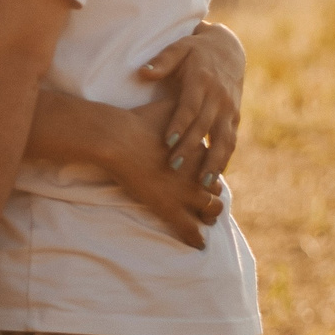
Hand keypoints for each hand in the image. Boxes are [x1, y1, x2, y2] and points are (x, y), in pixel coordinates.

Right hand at [107, 101, 226, 247]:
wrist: (118, 139)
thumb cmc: (138, 121)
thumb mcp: (166, 106)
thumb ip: (178, 104)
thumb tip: (181, 90)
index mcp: (199, 151)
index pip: (213, 165)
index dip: (208, 171)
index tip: (203, 174)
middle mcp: (198, 173)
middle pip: (216, 188)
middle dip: (212, 194)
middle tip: (207, 199)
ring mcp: (186, 193)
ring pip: (211, 210)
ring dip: (209, 215)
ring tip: (205, 220)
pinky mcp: (170, 209)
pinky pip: (190, 230)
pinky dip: (196, 239)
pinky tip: (199, 245)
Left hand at [137, 22, 244, 189]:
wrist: (228, 49)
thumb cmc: (194, 51)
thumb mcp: (178, 48)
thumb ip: (162, 61)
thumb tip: (144, 72)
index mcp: (202, 80)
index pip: (190, 106)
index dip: (179, 125)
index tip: (167, 142)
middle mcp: (219, 96)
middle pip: (205, 126)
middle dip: (191, 148)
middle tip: (175, 167)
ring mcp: (230, 108)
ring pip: (224, 138)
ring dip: (215, 162)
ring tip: (204, 184)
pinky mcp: (235, 116)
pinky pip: (231, 140)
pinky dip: (225, 159)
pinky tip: (215, 177)